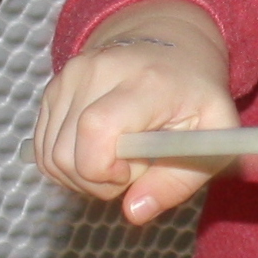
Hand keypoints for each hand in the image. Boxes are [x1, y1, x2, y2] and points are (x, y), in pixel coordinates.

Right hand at [31, 0, 235, 225]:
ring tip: (116, 159)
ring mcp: (70, 76)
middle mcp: (98, 71)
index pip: (97, 130)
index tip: (130, 173)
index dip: (104, 169)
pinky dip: (67, 163)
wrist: (173, 45)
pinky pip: (43, 147)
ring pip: (50, 155)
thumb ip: (179, 182)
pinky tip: (97, 152)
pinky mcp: (53, 86)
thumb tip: (134, 212)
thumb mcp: (213, 140)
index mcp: (145, 82)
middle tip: (130, 169)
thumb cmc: (196, 97)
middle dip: (95, 182)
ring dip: (80, 175)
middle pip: (66, 152)